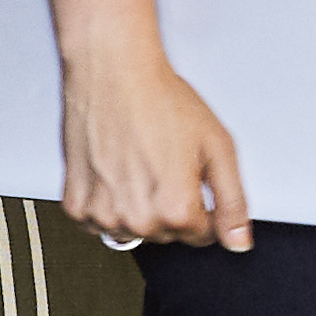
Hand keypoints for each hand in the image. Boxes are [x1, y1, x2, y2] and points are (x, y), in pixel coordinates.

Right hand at [62, 48, 250, 250]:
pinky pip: (97, 222)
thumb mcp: (218, 147)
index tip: (192, 180)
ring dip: (139, 207)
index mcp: (177, 210)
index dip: (203, 206)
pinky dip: (107, 202)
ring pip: (133, 231)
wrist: (113, 74)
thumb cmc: (162, 101)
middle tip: (165, 163)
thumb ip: (233, 201)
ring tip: (139, 164)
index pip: (202, 235)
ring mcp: (103, 215)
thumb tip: (239, 242)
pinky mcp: (76, 205)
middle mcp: (138, 220)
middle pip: (167, 234)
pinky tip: (114, 170)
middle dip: (172, 206)